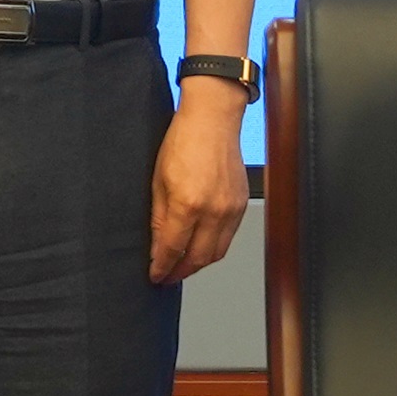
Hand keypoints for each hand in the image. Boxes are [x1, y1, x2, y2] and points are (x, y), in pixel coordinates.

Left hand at [148, 82, 249, 284]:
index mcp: (188, 204)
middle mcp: (213, 210)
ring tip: (183, 266)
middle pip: (199, 258)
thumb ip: (159, 218)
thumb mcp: (158, 180)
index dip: (163, 267)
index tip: (155, 275)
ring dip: (199, 264)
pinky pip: (229, 237)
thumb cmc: (183, 141)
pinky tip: (201, 246)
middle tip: (168, 276)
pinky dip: (214, 247)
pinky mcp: (241, 204)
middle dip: (181, 272)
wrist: (212, 119)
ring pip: (217, 252)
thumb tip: (157, 245)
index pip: (173, 249)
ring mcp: (231, 209)